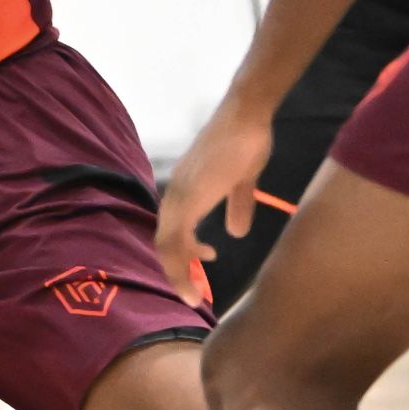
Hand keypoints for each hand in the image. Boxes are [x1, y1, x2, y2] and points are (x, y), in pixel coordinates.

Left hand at [154, 94, 271, 301]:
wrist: (245, 116)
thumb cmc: (244, 142)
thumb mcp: (242, 181)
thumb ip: (237, 204)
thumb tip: (237, 232)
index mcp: (185, 193)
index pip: (171, 232)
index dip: (181, 255)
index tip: (199, 268)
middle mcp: (175, 195)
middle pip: (164, 242)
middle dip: (176, 270)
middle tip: (192, 293)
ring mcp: (180, 194)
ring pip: (166, 242)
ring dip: (177, 270)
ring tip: (192, 293)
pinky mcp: (190, 195)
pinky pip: (176, 234)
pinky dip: (182, 257)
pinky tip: (199, 267)